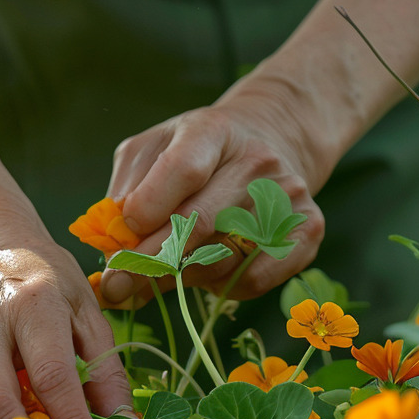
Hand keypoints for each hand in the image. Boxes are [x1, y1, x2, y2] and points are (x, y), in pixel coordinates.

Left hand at [100, 78, 327, 304]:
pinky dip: (219, 288)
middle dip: (151, 260)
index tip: (123, 236)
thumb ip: (125, 191)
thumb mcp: (153, 150)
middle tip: (119, 284)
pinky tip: (205, 272)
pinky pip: (253, 280)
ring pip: (222, 259)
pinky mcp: (308, 230)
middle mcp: (257, 161)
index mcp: (213, 130)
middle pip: (201, 223)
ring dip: (180, 277)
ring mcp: (288, 197)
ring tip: (160, 273)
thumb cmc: (197, 153)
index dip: (148, 209)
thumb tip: (110, 248)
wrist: (271, 141)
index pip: (183, 170)